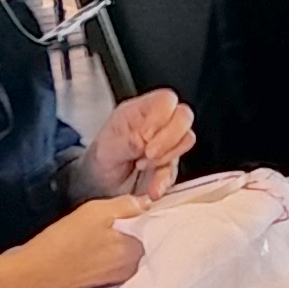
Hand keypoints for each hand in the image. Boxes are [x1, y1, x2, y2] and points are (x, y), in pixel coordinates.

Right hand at [13, 195, 148, 287]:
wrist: (37, 272)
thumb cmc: (65, 240)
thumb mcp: (96, 211)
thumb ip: (127, 205)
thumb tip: (148, 202)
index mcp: (138, 247)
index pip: (158, 224)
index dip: (152, 209)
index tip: (143, 201)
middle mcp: (136, 264)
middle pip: (149, 237)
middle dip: (142, 223)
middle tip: (126, 209)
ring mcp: (124, 274)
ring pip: (136, 247)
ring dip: (130, 235)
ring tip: (112, 224)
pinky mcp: (110, 279)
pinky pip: (124, 258)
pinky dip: (119, 247)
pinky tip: (104, 239)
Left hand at [77, 89, 195, 199]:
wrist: (101, 185)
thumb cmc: (102, 159)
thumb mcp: (105, 149)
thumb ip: (123, 143)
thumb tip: (141, 141)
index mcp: (140, 111)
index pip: (166, 99)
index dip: (161, 116)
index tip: (145, 135)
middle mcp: (158, 124)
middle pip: (184, 116)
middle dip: (169, 138)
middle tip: (148, 153)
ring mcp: (167, 143)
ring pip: (187, 140)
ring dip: (167, 157)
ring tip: (143, 165)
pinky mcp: (170, 164)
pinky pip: (178, 168)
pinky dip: (165, 180)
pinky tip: (152, 187)